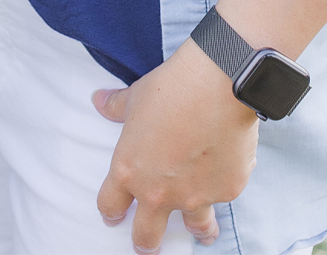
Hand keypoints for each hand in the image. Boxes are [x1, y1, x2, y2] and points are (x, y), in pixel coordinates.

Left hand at [93, 45, 257, 249]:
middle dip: (146, 243)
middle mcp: (159, 193)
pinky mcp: (227, 191)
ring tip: (201, 235)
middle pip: (147, 234)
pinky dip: (222, 187)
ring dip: (197, 231)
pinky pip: (222, 195)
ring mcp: (195, 197)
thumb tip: (99, 100)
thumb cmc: (169, 90)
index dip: (111, 212)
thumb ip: (116, 107)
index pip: (111, 203)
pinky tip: (226, 175)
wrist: (216, 88)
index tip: (113, 218)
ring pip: (195, 226)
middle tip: (146, 247)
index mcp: (129, 171)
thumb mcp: (135, 97)